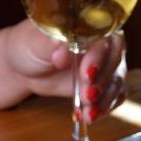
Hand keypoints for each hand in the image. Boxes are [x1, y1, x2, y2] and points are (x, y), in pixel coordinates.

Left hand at [1, 20, 125, 121]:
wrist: (24, 66)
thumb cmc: (28, 45)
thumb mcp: (34, 42)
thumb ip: (49, 45)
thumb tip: (62, 53)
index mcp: (89, 25)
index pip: (103, 38)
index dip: (98, 56)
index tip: (86, 73)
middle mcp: (103, 43)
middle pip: (115, 61)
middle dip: (103, 81)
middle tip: (88, 96)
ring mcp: (105, 64)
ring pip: (116, 81)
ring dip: (105, 99)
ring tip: (89, 114)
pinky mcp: (102, 84)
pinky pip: (113, 96)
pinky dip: (105, 108)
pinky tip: (90, 116)